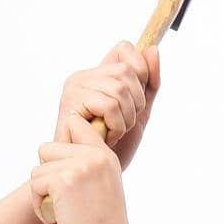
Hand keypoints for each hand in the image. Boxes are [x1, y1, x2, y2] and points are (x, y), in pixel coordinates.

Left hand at [30, 119, 133, 223]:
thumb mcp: (103, 188)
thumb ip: (86, 167)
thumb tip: (52, 152)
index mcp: (106, 156)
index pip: (75, 124)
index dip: (60, 146)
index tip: (64, 175)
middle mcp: (95, 156)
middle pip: (47, 148)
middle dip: (47, 175)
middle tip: (60, 200)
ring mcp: (80, 166)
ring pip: (38, 169)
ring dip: (41, 194)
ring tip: (60, 213)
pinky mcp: (63, 180)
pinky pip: (34, 184)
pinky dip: (38, 205)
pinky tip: (57, 220)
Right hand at [53, 41, 161, 173]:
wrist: (94, 175)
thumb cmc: (112, 146)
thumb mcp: (139, 112)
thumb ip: (149, 83)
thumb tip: (153, 49)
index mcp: (98, 75)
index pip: (124, 48)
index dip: (140, 71)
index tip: (137, 99)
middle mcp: (83, 76)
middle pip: (127, 72)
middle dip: (136, 104)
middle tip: (122, 125)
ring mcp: (75, 88)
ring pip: (120, 89)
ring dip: (126, 118)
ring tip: (114, 133)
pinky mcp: (70, 104)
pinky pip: (109, 105)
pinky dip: (116, 126)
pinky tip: (106, 138)